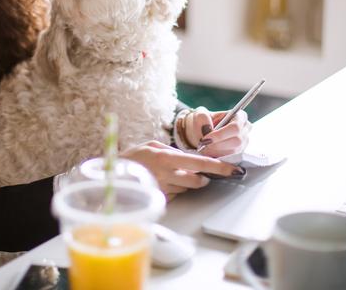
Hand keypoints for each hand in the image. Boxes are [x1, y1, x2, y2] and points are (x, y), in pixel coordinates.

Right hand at [121, 140, 244, 200]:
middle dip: (200, 177)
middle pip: (197, 180)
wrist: (112, 176)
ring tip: (168, 174)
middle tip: (194, 172)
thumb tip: (188, 157)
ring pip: (187, 188)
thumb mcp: (151, 146)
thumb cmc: (131, 158)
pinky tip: (162, 182)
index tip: (234, 170)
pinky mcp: (160, 199)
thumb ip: (171, 150)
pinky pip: (175, 195)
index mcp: (166, 158)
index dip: (219, 167)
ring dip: (184, 182)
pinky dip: (174, 189)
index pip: (200, 163)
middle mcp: (167, 175)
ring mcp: (163, 189)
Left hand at [185, 106, 250, 157]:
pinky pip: (231, 158)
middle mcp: (245, 129)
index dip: (220, 134)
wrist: (201, 131)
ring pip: (233, 151)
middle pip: (237, 141)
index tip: (206, 138)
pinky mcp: (239, 153)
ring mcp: (244, 142)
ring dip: (217, 151)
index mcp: (239, 116)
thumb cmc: (203, 120)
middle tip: (203, 145)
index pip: (235, 127)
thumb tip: (208, 128)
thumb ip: (203, 118)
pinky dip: (218, 156)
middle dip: (218, 145)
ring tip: (204, 148)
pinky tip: (208, 152)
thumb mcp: (199, 114)